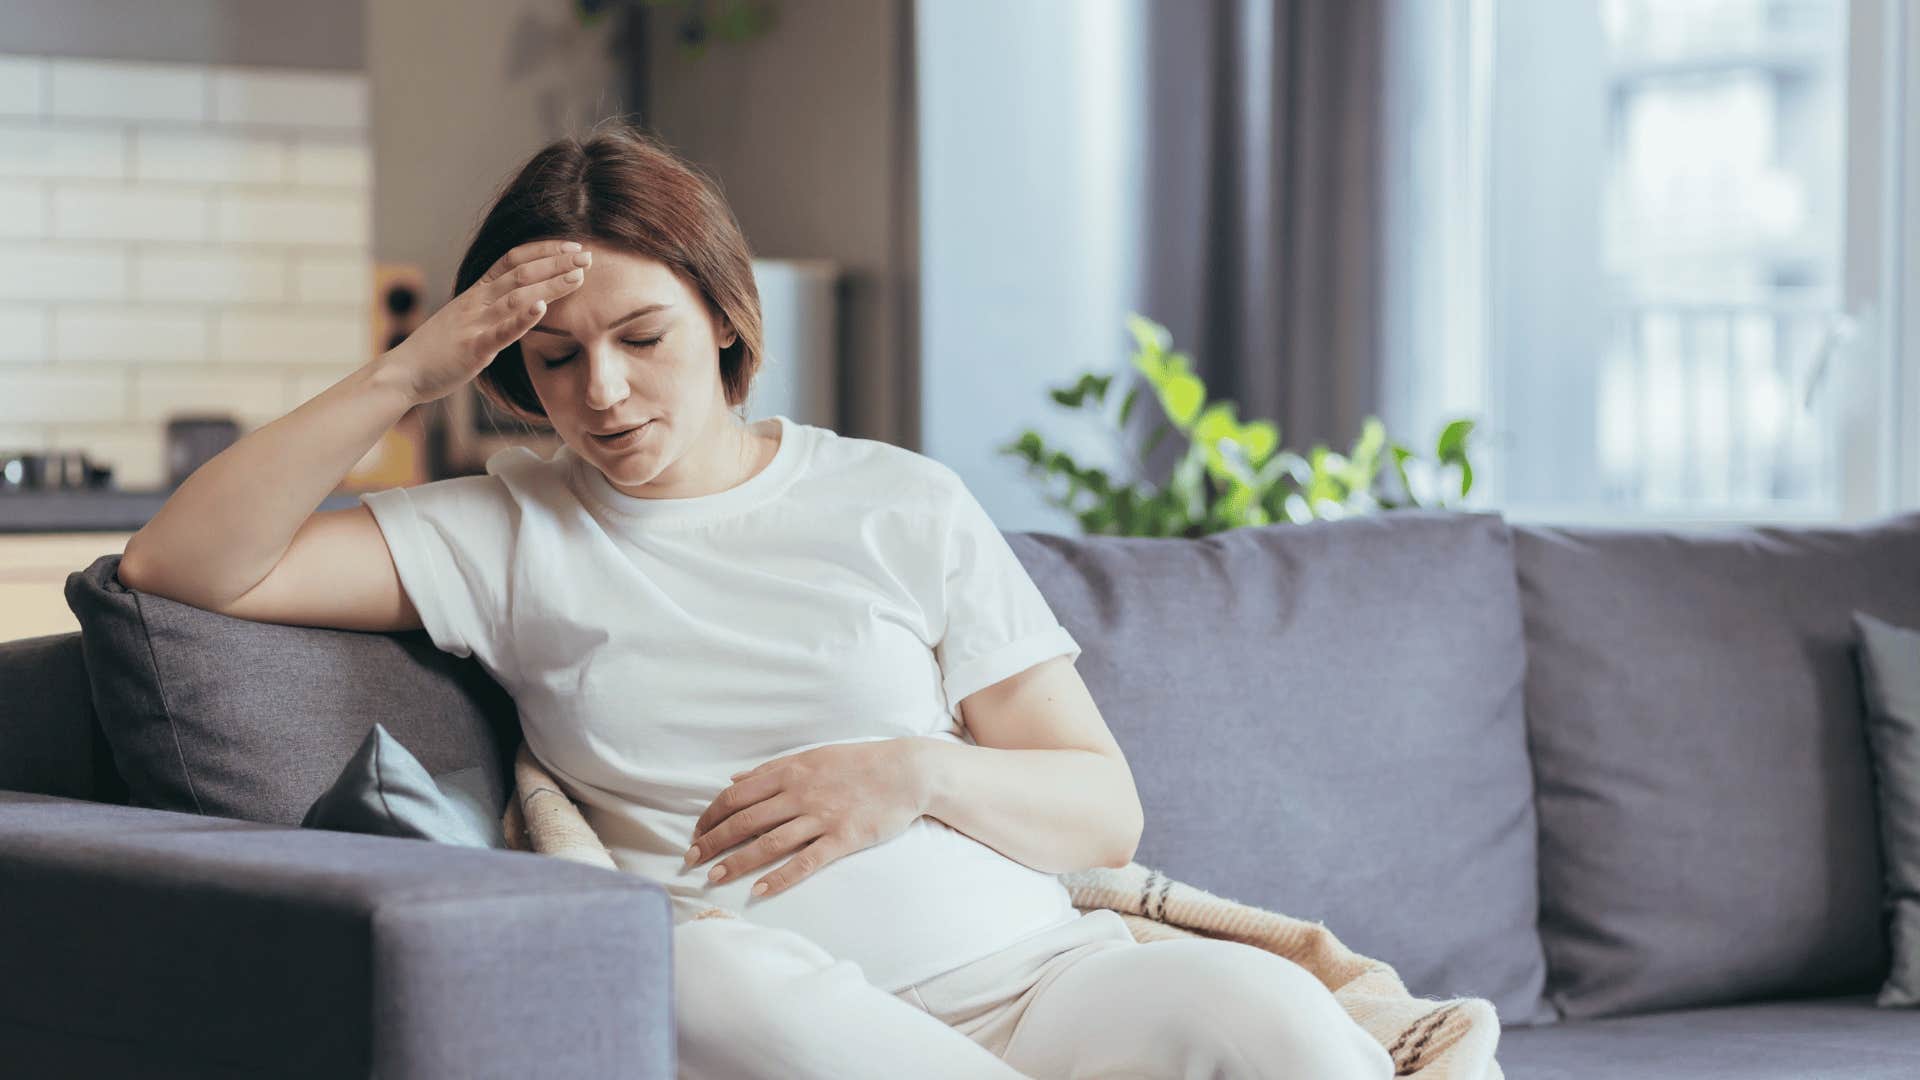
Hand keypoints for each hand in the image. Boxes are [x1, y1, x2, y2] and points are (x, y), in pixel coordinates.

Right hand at [380, 238, 593, 405]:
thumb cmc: (436, 349)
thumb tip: (522, 300)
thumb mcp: (465, 319)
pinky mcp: (472, 349)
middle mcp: (476, 302)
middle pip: (521, 273)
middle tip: (588, 257)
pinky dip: (522, 318)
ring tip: (578, 277)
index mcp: (475, 293)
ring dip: (550, 284)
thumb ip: (490, 307)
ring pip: (517, 297)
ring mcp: (474, 324)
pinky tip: (542, 307)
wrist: (403, 373)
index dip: (544, 251)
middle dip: (557, 263)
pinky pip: (500, 331)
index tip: (573, 248)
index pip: (513, 260)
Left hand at [683, 739, 929, 898]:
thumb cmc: (859, 763)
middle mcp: (800, 794)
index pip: (737, 796)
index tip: (696, 833)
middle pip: (745, 821)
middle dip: (713, 842)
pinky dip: (781, 877)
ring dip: (737, 862)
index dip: (711, 816)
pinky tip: (760, 891)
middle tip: (690, 860)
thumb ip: (772, 769)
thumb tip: (735, 779)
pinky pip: (806, 862)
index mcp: (790, 773)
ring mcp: (822, 817)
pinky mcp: (843, 838)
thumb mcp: (812, 756)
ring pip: (769, 843)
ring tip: (714, 877)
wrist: (906, 772)